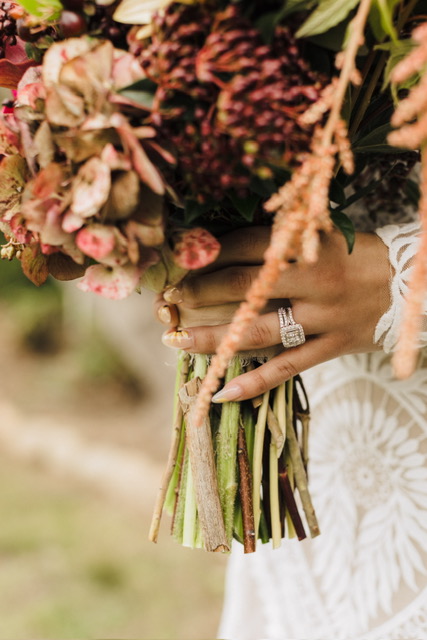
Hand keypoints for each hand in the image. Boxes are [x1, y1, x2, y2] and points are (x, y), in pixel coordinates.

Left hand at [155, 226, 389, 400]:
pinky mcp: (332, 348)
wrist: (410, 286)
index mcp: (309, 248)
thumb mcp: (323, 237)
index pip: (247, 246)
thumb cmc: (358, 257)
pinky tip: (222, 394)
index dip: (208, 253)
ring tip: (177, 341)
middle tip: (170, 298)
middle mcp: (315, 283)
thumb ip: (281, 242)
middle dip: (199, 292)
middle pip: (244, 288)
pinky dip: (254, 384)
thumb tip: (221, 244)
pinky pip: (287, 369)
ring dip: (212, 338)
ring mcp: (323, 319)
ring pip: (257, 333)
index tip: (180, 260)